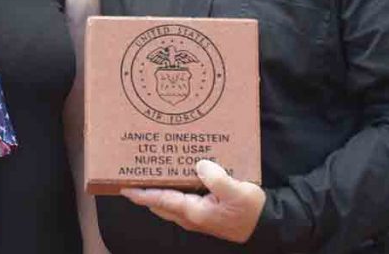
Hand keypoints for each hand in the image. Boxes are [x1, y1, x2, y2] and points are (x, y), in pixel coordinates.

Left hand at [121, 159, 264, 243]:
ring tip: (148, 174)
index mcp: (194, 211)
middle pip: (159, 204)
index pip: (161, 201)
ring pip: (168, 204)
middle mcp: (190, 216)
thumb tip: (199, 165)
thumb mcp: (236, 192)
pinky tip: (173, 178)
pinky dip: (170, 192)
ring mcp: (196, 216)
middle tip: (132, 176)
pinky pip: (179, 202)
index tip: (124, 187)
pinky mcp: (203, 212)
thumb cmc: (250, 209)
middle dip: (145, 192)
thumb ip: (217, 179)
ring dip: (157, 192)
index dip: (142, 194)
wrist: (264, 224)